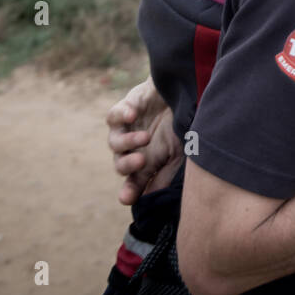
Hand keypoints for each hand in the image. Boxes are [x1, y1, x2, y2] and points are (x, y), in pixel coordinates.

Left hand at [106, 77, 181, 204]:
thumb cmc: (179, 125)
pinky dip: (122, 116)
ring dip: (128, 142)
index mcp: (146, 163)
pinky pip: (114, 117)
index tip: (127, 198)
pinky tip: (134, 115)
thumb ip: (164, 176)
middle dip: (128, 165)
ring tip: (146, 136)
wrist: (181, 92)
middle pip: (120, 165)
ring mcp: (125, 130)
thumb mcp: (177, 153)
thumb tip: (152, 201)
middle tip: (141, 161)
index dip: (129, 191)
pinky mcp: (122, 110)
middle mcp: (132, 150)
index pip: (133, 182)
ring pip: (114, 143)